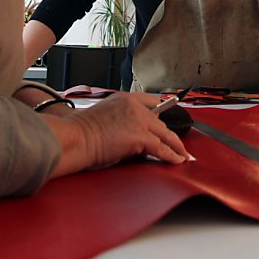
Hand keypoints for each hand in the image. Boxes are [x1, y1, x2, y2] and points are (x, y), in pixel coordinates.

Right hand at [49, 93, 189, 176]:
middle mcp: (133, 106)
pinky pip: (162, 148)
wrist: (75, 138)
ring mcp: (139, 120)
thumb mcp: (103, 117)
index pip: (149, 101)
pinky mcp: (141, 137)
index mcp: (123, 99)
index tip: (166, 114)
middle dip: (168, 134)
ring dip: (175, 146)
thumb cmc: (80, 133)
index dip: (160, 110)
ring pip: (164, 134)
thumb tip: (132, 138)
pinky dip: (172, 155)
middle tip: (176, 143)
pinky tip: (177, 160)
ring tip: (182, 154)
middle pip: (159, 120)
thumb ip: (121, 121)